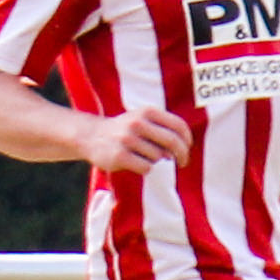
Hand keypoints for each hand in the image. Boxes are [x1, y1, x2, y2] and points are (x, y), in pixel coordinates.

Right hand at [79, 105, 193, 175]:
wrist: (91, 136)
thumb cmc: (125, 130)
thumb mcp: (143, 120)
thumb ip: (164, 130)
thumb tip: (181, 151)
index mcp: (147, 112)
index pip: (178, 125)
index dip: (187, 139)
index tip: (187, 148)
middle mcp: (137, 123)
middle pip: (172, 142)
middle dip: (182, 155)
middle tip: (182, 163)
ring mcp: (127, 139)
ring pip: (158, 157)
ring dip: (156, 160)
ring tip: (143, 156)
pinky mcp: (119, 156)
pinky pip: (146, 167)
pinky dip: (145, 168)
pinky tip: (134, 162)